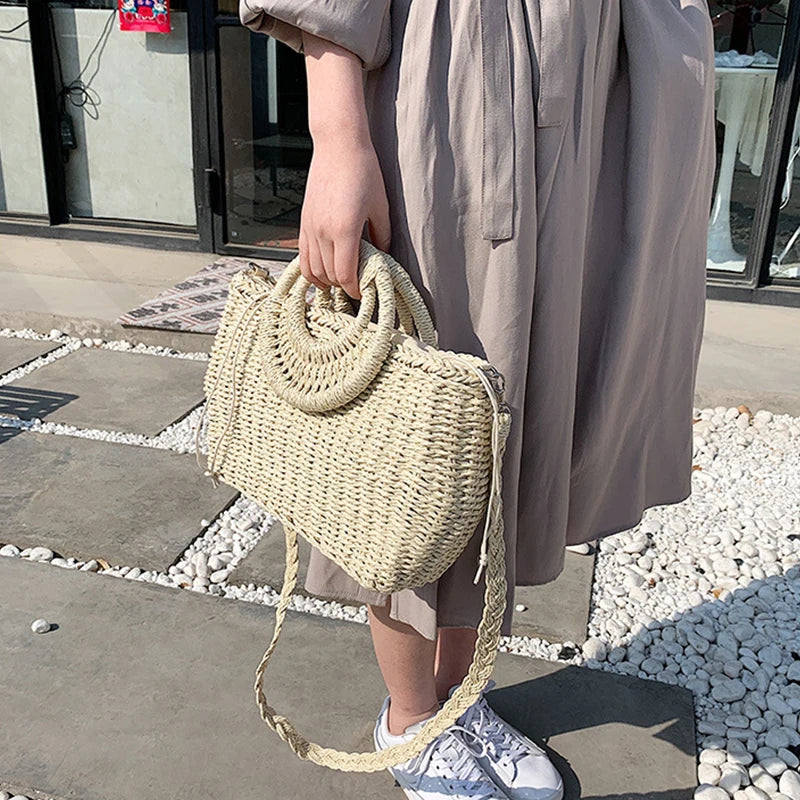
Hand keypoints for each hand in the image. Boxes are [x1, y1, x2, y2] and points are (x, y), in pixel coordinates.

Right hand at [299, 136, 390, 299]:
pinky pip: (303, 256)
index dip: (355, 290)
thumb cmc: (363, 170)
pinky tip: (323, 274)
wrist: (338, 145)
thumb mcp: (381, 206)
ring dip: (327, 281)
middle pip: (330, 275)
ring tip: (342, 282)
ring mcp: (310, 227)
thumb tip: (383, 258)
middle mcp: (323, 231)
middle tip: (358, 287)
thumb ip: (382, 236)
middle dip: (344, 286)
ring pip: (313, 269)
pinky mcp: (304, 222)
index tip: (365, 293)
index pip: (345, 274)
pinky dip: (311, 270)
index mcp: (345, 229)